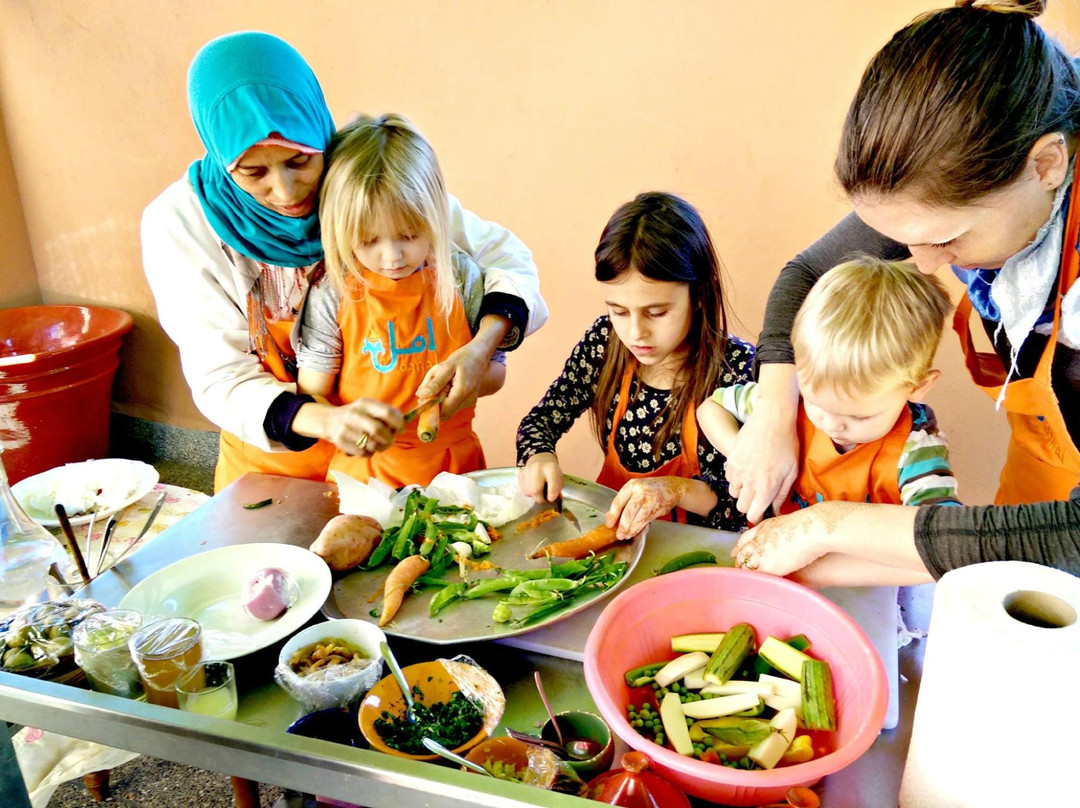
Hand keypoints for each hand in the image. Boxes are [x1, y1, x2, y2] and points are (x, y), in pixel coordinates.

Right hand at [321, 398, 403, 456]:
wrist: (329, 420)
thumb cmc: (357, 416)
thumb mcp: (368, 408)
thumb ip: (385, 414)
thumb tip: (403, 424)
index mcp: (365, 403)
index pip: (387, 412)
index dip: (398, 423)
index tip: (401, 429)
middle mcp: (354, 414)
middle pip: (379, 430)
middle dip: (389, 438)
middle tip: (390, 440)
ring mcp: (346, 428)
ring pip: (372, 444)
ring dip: (380, 447)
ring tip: (379, 445)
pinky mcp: (341, 440)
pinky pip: (363, 452)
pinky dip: (369, 452)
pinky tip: (366, 447)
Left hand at [415, 341, 488, 419]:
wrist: (480, 355)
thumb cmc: (464, 358)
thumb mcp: (447, 366)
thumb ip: (435, 383)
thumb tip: (421, 396)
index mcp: (463, 392)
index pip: (443, 411)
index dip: (430, 408)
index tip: (423, 397)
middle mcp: (468, 400)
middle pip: (445, 414)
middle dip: (434, 405)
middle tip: (430, 389)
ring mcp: (470, 402)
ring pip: (448, 410)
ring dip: (440, 401)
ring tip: (441, 384)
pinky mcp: (470, 401)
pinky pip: (453, 406)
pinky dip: (446, 399)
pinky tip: (448, 386)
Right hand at [518, 453, 561, 501]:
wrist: (540, 459)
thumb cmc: (551, 471)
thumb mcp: (559, 478)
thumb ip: (557, 489)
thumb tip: (553, 499)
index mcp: (551, 468)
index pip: (552, 481)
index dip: (552, 493)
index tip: (552, 499)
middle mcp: (538, 468)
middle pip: (536, 490)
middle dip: (540, 499)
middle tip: (544, 499)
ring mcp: (527, 471)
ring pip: (528, 492)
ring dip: (534, 496)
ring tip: (539, 491)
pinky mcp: (520, 474)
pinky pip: (523, 490)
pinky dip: (529, 492)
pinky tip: (532, 487)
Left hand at [605, 477, 690, 540]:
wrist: (671, 487)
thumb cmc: (649, 489)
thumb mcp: (634, 490)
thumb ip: (623, 502)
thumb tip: (610, 517)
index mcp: (632, 485)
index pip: (618, 502)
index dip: (613, 515)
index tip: (609, 524)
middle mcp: (641, 491)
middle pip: (629, 512)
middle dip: (623, 526)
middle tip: (619, 535)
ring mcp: (652, 500)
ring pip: (639, 519)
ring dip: (632, 529)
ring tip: (627, 535)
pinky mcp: (659, 508)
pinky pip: (647, 520)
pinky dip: (640, 527)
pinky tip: (636, 531)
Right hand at [725, 381, 799, 522]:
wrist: (772, 419)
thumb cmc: (787, 445)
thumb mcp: (792, 471)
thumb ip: (782, 494)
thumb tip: (776, 510)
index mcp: (766, 488)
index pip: (753, 515)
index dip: (757, 516)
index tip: (761, 512)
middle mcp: (749, 482)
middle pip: (741, 507)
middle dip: (749, 505)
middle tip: (758, 496)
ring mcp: (738, 471)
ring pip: (733, 493)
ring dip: (742, 491)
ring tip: (752, 481)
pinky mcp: (731, 460)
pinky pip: (729, 477)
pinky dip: (736, 477)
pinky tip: (747, 468)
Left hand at [730, 506, 831, 576]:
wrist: (813, 529)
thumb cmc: (809, 526)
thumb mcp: (788, 522)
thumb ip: (779, 530)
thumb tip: (782, 533)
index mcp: (763, 528)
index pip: (745, 539)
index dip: (740, 547)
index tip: (736, 553)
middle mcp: (759, 540)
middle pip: (743, 553)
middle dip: (741, 562)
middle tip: (739, 569)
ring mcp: (762, 554)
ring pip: (748, 566)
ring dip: (747, 573)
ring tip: (747, 580)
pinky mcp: (769, 567)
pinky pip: (757, 576)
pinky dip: (756, 581)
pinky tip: (756, 585)